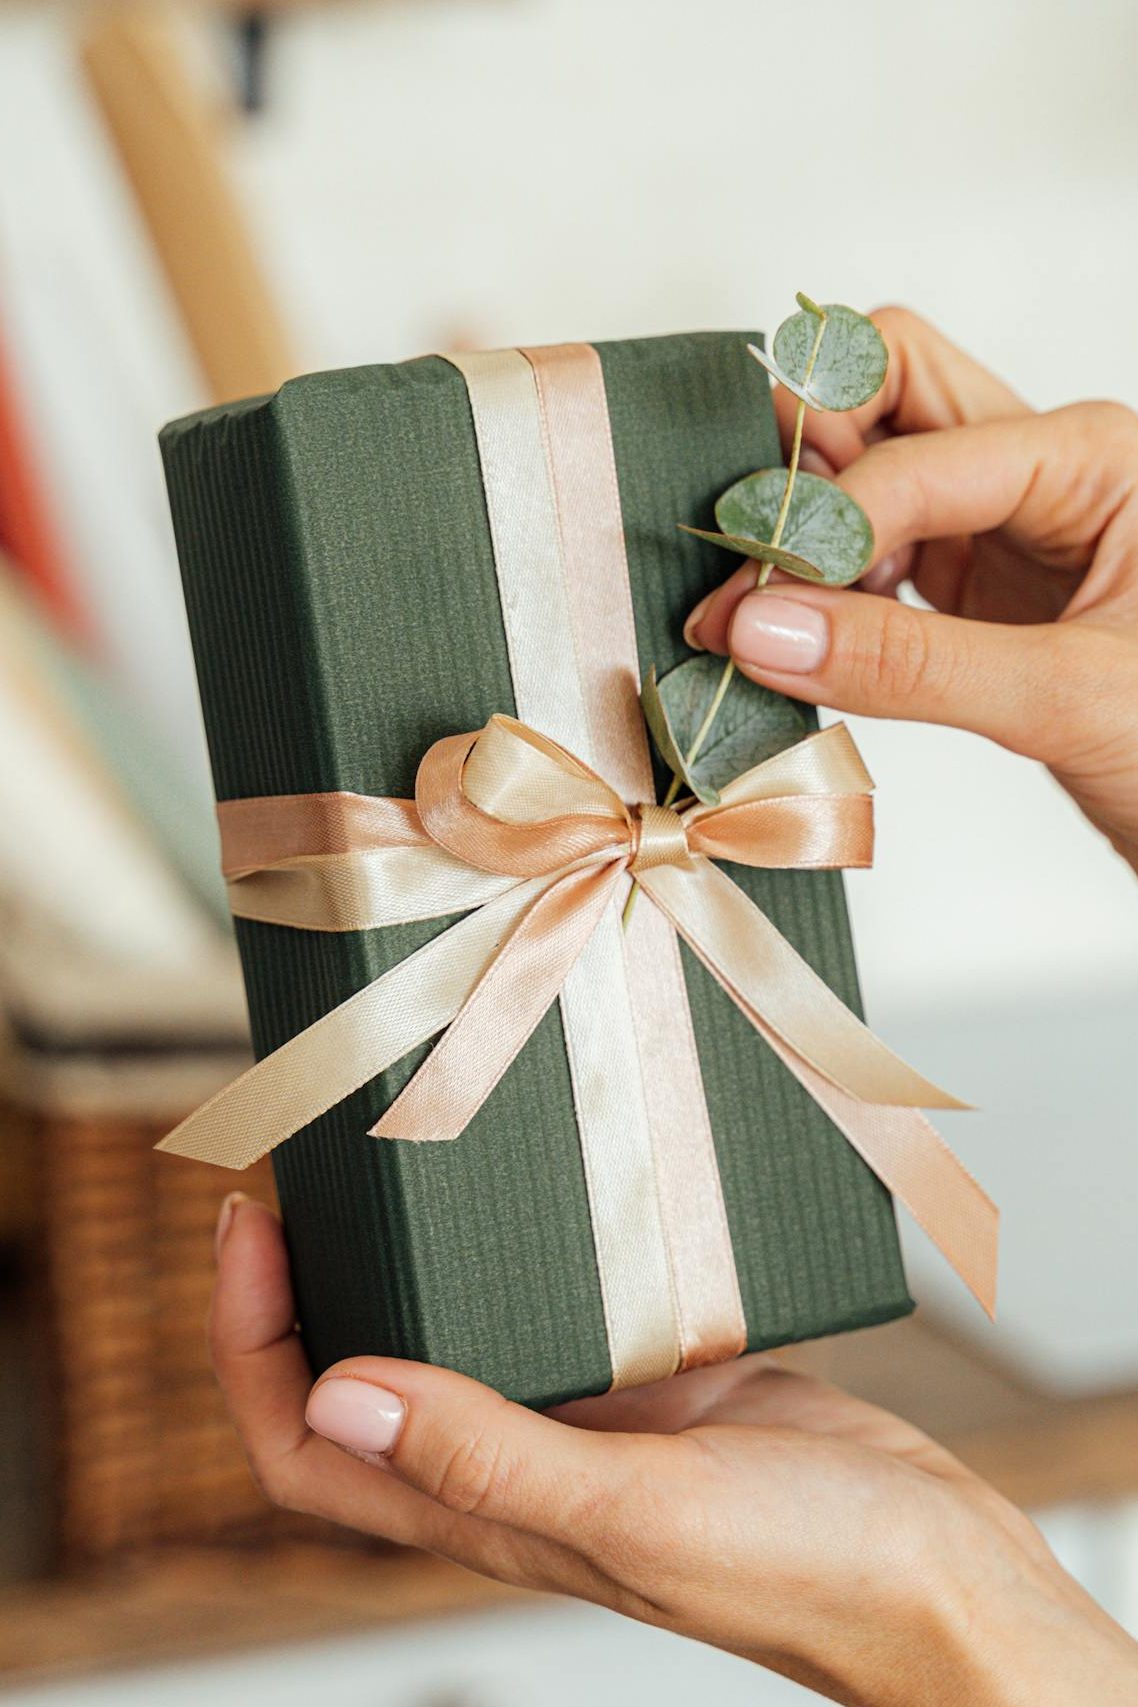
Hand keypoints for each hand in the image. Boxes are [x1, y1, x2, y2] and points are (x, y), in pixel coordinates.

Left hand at [212, 1193, 1137, 1706]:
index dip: (251, 1344)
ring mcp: (579, 1415)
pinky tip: (535, 1187)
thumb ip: (489, 1455)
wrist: (931, 1572)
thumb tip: (336, 1391)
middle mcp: (512, 1460)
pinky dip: (521, 1249)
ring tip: (397, 1157)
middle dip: (310, 1279)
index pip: (305, 1443)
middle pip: (360, 1374)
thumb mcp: (633, 1508)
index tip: (252, 1226)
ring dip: (407, 1258)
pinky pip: (553, 1306)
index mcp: (482, 1511)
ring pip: (452, 1331)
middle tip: (305, 1167)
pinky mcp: (646, 1377)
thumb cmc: (800, 1571)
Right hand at [684, 309, 1137, 871]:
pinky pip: (879, 549)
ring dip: (809, 517)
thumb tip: (766, 632)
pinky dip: (828, 584)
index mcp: (1093, 459)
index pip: (917, 453)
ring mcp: (1008, 523)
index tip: (744, 605)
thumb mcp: (1071, 702)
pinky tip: (807, 638)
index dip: (821, 524)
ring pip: (875, 459)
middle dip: (806, 450)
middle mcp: (1044, 469)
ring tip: (761, 609)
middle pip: (892, 387)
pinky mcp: (978, 584)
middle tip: (747, 549)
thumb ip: (916, 668)